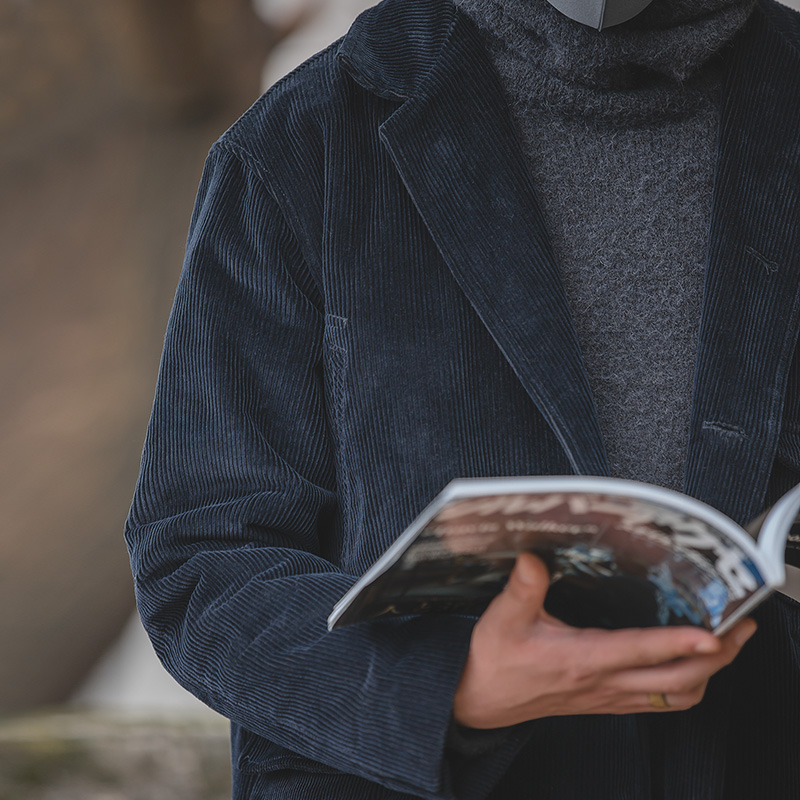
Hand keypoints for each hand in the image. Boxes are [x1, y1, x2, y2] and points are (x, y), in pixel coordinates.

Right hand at [453, 552, 756, 728]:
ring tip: (728, 646)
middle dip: (717, 656)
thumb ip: (521, 588)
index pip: (641, 651)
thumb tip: (533, 557)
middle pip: (678, 680)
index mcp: (581, 659)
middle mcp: (603, 682)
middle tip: (742, 628)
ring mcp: (610, 697)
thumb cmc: (494, 661)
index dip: (680, 642)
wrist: (481, 702)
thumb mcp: (501, 619)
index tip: (713, 631)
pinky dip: (688, 688)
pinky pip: (661, 704)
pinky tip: (691, 669)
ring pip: (677, 696)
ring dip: (710, 674)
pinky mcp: (608, 702)